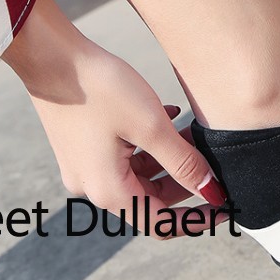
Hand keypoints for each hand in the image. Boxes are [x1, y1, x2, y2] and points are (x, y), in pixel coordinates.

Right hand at [2, 0, 226, 236]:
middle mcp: (93, 187)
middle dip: (185, 181)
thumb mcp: (151, 126)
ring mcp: (85, 166)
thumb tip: (210, 191)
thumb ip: (182, 162)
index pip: (162, 223)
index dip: (197, 218)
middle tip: (213, 160)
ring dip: (168, 158)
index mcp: (110, 191)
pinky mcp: (83, 145)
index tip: (227, 207)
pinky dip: (149, 144)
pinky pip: (124, 156)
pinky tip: (169, 117)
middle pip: (151, 199)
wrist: (53, 56)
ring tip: (194, 132)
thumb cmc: (101, 89)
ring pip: (139, 175)